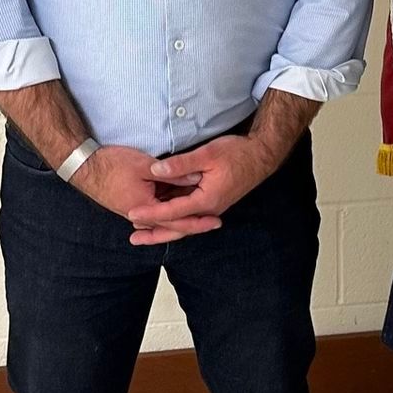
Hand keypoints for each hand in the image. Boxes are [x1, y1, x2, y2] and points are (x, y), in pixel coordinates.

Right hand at [71, 144, 208, 230]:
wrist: (84, 166)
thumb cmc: (112, 164)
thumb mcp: (146, 165)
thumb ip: (173, 172)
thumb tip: (198, 176)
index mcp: (146, 210)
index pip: (178, 221)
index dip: (198, 221)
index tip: (216, 221)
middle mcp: (140, 216)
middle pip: (171, 226)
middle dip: (193, 223)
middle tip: (215, 222)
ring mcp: (133, 213)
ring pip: (162, 221)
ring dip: (180, 219)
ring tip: (200, 217)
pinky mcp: (130, 205)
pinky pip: (153, 214)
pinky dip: (167, 213)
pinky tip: (176, 208)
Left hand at [124, 132, 275, 245]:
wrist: (261, 155)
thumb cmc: (237, 153)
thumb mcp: (207, 154)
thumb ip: (181, 164)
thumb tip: (156, 170)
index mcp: (206, 201)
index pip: (172, 212)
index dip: (150, 213)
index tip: (131, 213)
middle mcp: (209, 209)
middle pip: (178, 228)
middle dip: (155, 234)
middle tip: (133, 239)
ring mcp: (211, 207)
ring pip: (184, 224)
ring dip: (163, 228)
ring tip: (142, 233)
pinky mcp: (212, 201)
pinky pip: (190, 215)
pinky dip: (174, 218)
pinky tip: (162, 216)